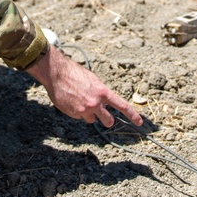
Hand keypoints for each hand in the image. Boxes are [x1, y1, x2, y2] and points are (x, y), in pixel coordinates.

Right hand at [26, 45, 143, 127]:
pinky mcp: (73, 114)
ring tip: (80, 101)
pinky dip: (77, 112)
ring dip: (88, 114)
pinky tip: (71, 101)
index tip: (139, 123)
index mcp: (103, 92)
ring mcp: (84, 110)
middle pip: (108, 121)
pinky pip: (79, 117)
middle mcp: (95, 103)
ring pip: (91, 119)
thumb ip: (100, 93)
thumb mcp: (93, 80)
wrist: (56, 73)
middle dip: (107, 120)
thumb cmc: (74, 73)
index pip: (122, 105)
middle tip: (104, 117)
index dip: (132, 115)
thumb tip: (105, 103)